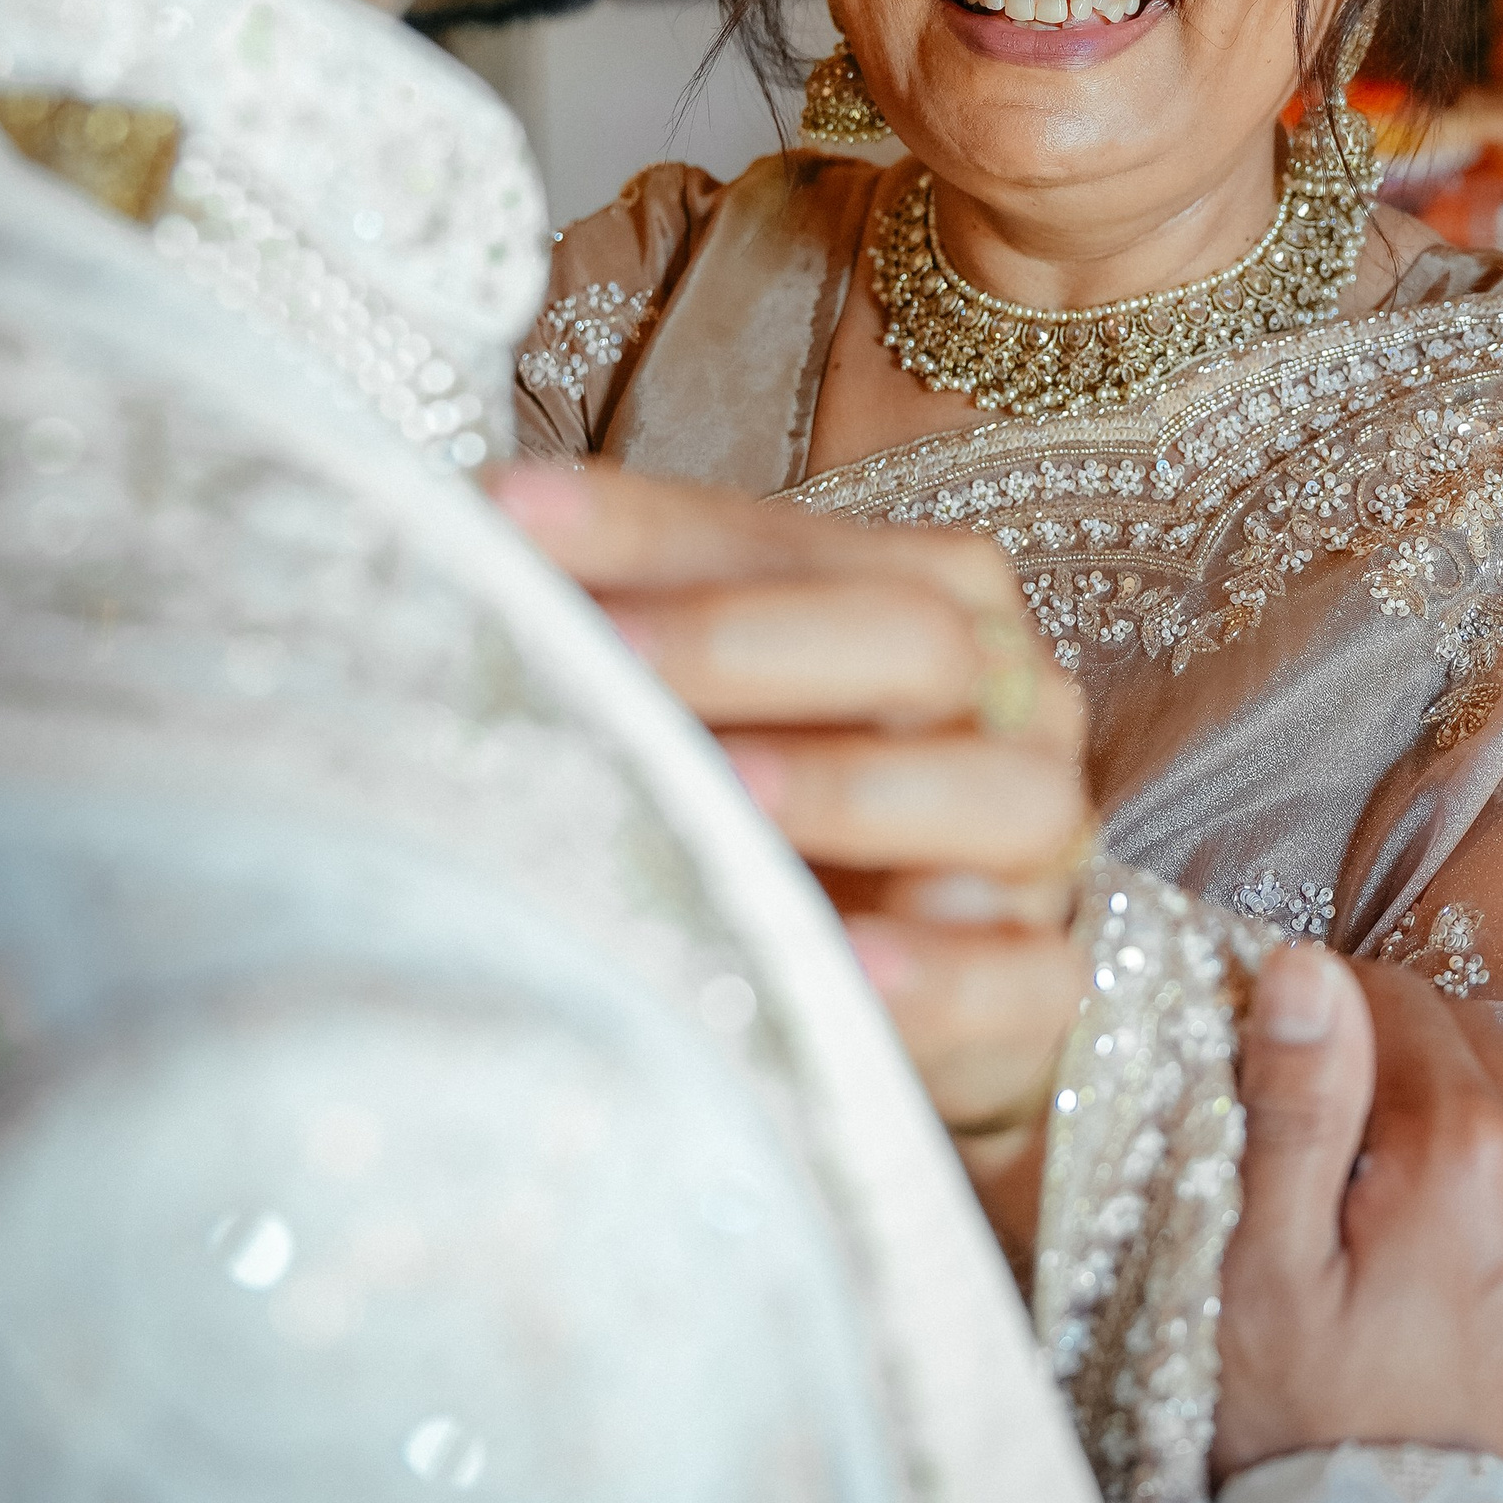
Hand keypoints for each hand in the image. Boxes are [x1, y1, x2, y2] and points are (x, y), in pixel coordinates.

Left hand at [491, 462, 1093, 1156]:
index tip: (502, 516)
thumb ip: (645, 639)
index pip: (792, 539)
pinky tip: (851, 968)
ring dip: (849, 786)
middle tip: (600, 653)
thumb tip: (454, 574)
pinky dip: (938, 975)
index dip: (647, 526)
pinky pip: (1021, 977)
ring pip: (995, 794)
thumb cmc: (793, 823)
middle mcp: (1010, 698)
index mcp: (937, 597)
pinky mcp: (1047, 982)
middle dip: (741, 640)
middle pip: (910, 637)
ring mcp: (1041, 842)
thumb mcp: (725, 714)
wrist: (915, 985)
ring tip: (725, 793)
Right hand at [1214, 948, 1502, 1502]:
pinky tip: (1470, 1279)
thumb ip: (1298, 1106)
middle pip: (1475, 1044)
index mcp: (1468, 1146)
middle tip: (1334, 1164)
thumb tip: (1308, 966)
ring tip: (1401, 1220)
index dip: (1330, 1024)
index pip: (1395, 997)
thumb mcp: (1267, 1275)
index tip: (1288, 1075)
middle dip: (1403, 1072)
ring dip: (1474, 1129)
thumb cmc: (1318, 1447)